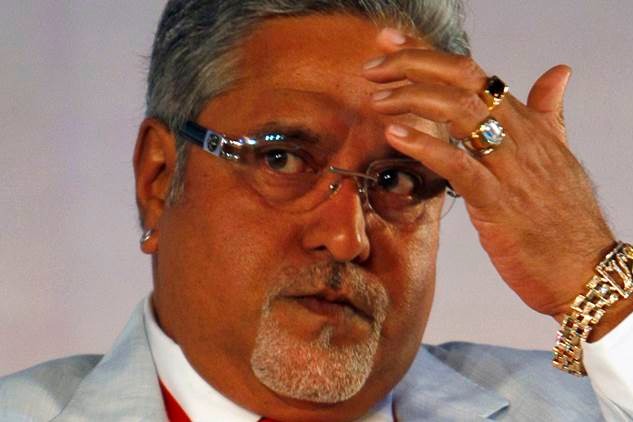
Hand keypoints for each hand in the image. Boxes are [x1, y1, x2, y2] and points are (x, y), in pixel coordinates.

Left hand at [363, 28, 616, 323]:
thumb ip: (548, 113)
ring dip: (414, 99)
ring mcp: (511, 169)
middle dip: (414, 65)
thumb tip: (559, 73)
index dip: (429, 54)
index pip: (475, 73)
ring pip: (462, 114)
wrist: (585, 269)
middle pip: (465, 81)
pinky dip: (427, 146)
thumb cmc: (565, 217)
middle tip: (374, 67)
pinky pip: (461, 166)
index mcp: (526, 124)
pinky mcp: (500, 204)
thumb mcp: (558, 155)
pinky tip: (396, 135)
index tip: (391, 42)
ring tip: (378, 99)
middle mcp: (519, 137)